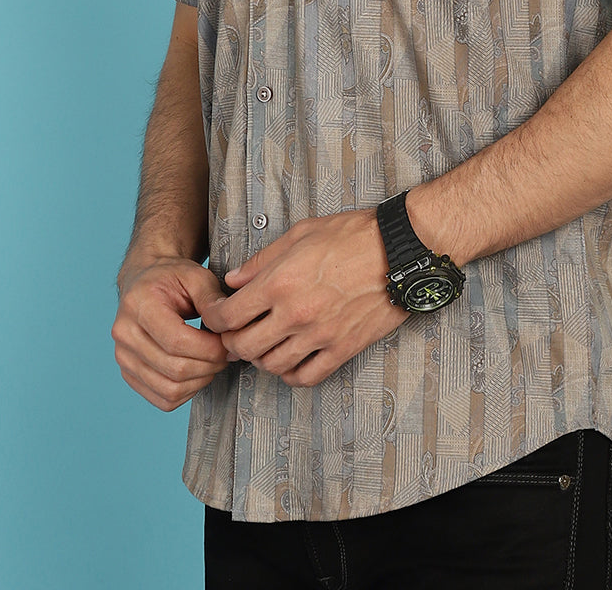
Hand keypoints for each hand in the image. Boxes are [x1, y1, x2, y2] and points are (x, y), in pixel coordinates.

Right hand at [112, 258, 230, 410]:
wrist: (145, 280)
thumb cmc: (172, 277)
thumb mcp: (196, 276)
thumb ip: (213, 300)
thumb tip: (229, 328)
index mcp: (139, 305)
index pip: (177, 341)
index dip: (209, 349)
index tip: (228, 343)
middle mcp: (124, 333)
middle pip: (174, 369)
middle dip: (209, 366)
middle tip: (226, 354)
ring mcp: (123, 357)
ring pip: (169, 389)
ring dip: (200, 382)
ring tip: (213, 363)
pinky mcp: (128, 373)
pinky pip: (162, 399)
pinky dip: (187, 393)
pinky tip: (197, 373)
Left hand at [202, 210, 407, 387]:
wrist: (399, 252)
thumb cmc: (353, 235)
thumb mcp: (300, 234)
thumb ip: (262, 260)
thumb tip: (234, 280)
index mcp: (280, 282)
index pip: (229, 315)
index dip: (213, 319)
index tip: (214, 316)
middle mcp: (295, 314)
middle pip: (244, 346)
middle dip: (231, 342)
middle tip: (233, 334)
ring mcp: (319, 336)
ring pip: (272, 365)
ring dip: (260, 359)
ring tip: (262, 345)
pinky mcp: (342, 349)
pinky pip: (306, 377)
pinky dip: (291, 375)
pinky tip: (290, 361)